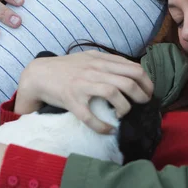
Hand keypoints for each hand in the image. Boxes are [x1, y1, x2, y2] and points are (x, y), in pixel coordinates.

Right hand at [15, 50, 153, 133]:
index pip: (134, 68)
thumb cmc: (66, 67)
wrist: (39, 74)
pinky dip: (102, 126)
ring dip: (125, 107)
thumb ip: (108, 62)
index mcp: (101, 60)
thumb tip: (130, 71)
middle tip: (142, 104)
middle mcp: (94, 70)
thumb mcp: (89, 58)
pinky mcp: (71, 100)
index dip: (146, 82)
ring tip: (123, 113)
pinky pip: (90, 115)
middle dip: (141, 95)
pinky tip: (108, 129)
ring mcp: (82, 85)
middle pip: (128, 81)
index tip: (148, 92)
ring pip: (113, 93)